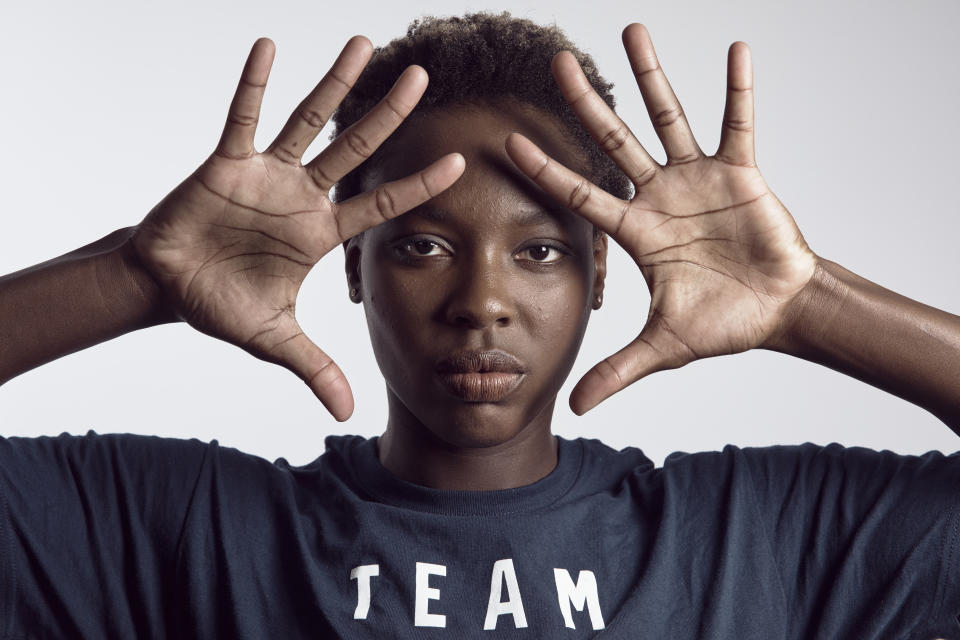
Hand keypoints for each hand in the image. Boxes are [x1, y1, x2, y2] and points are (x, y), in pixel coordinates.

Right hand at [127, 37, 463, 420]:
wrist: (168, 287)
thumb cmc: (222, 304)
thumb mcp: (273, 340)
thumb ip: (312, 367)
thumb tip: (344, 413)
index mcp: (319, 233)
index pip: (379, 204)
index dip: (417, 185)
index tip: (459, 162)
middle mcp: (301, 196)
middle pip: (355, 148)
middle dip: (389, 115)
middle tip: (424, 77)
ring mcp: (266, 175)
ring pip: (309, 122)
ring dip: (334, 84)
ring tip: (363, 44)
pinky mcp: (224, 164)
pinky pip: (242, 118)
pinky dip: (253, 86)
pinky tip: (269, 48)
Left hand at [506, 24, 817, 414]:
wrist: (777, 311)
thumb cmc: (722, 323)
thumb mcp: (663, 348)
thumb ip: (618, 371)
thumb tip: (575, 409)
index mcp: (636, 231)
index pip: (580, 194)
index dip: (546, 169)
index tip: (509, 141)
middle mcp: (659, 195)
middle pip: (613, 141)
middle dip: (585, 104)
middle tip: (554, 61)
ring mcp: (698, 179)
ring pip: (668, 118)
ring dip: (651, 76)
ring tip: (631, 30)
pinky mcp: (741, 171)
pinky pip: (738, 122)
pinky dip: (738, 90)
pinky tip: (735, 51)